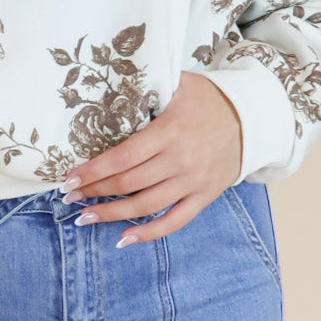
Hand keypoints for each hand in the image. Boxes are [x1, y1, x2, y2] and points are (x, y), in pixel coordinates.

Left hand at [59, 71, 243, 244]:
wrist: (251, 119)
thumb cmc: (208, 99)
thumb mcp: (179, 83)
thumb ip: (147, 85)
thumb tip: (109, 82)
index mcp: (170, 131)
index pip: (124, 157)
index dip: (94, 170)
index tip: (70, 178)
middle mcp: (181, 160)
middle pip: (129, 183)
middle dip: (95, 191)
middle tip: (69, 196)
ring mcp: (193, 181)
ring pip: (146, 205)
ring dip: (112, 214)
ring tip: (85, 217)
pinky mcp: (204, 196)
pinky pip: (175, 221)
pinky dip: (149, 233)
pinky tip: (124, 238)